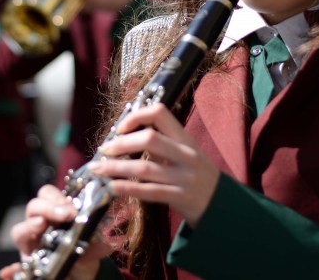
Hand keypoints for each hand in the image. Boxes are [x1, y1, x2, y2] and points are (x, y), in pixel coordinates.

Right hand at [0, 184, 110, 279]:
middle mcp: (39, 226)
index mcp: (55, 215)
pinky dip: (15, 260)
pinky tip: (16, 263)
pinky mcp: (26, 263)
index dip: (56, 197)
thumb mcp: (94, 249)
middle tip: (65, 214)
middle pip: (33, 206)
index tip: (72, 206)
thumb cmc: (83, 257)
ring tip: (42, 225)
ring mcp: (31, 244)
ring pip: (20, 229)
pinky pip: (15, 261)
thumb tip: (104, 244)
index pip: (47, 195)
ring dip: (31, 224)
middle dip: (47, 207)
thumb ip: (97, 244)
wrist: (79, 279)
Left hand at [90, 104, 219, 226]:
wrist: (220, 204)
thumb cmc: (195, 174)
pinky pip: (149, 192)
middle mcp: (187, 154)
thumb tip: (125, 134)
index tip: (120, 128)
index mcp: (185, 138)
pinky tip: (112, 187)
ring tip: (98, 169)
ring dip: (116, 168)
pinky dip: (127, 188)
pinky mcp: (180, 197)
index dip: (137, 116)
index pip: (160, 113)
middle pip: (150, 139)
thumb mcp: (185, 152)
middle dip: (121, 143)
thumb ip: (162, 142)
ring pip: (145, 168)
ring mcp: (185, 177)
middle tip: (105, 150)